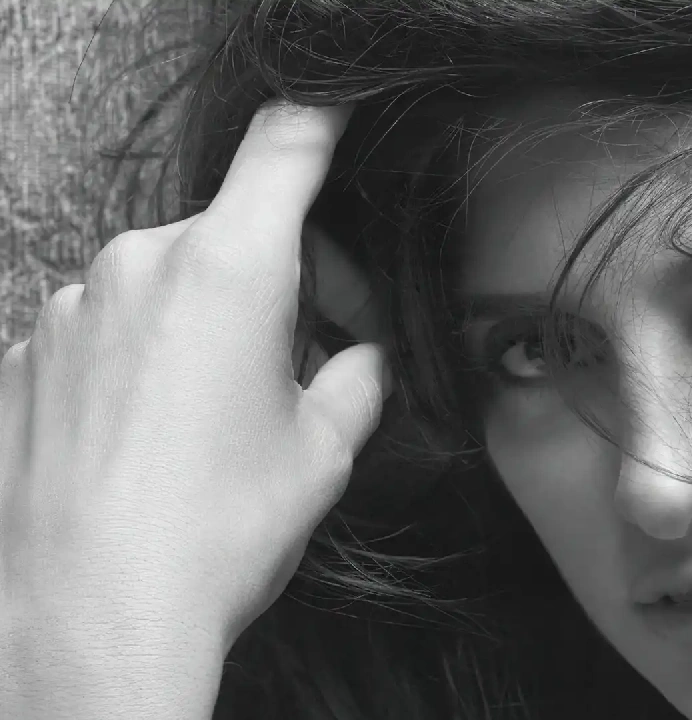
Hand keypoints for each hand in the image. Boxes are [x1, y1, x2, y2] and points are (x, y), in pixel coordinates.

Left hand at [0, 101, 385, 718]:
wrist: (88, 618)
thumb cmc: (214, 531)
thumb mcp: (324, 452)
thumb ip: (358, 377)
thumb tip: (361, 358)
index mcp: (228, 268)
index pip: (283, 149)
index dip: (320, 126)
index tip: (335, 121)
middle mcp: (139, 265)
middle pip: (233, 231)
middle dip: (286, 279)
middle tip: (321, 353)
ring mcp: (69, 308)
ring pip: (168, 281)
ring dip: (213, 320)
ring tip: (233, 411)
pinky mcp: (26, 355)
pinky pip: (107, 327)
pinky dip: (146, 355)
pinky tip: (162, 433)